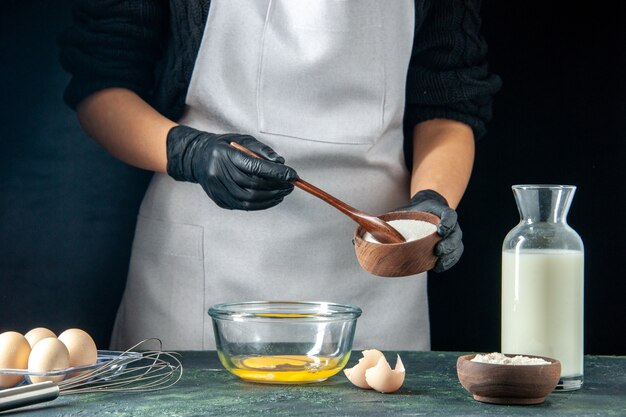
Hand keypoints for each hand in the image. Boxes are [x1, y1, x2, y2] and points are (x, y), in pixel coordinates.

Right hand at [166, 125, 297, 209]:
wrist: (197, 158)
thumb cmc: (224, 147)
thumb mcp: (242, 140)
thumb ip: (261, 150)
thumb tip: (281, 162)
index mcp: (225, 155)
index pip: (254, 167)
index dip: (276, 173)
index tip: (292, 175)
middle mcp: (219, 173)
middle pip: (253, 185)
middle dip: (276, 186)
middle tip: (291, 185)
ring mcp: (217, 189)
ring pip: (249, 199)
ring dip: (271, 198)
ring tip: (283, 192)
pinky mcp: (219, 200)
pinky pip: (244, 206)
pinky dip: (261, 204)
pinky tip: (272, 198)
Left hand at [394, 189, 462, 271]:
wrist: (426, 209)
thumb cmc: (412, 212)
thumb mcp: (401, 211)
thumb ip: (386, 220)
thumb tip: (361, 234)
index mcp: (440, 212)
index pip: (450, 215)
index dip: (448, 222)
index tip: (440, 229)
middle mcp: (450, 224)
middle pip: (455, 233)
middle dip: (448, 243)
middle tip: (438, 250)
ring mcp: (452, 235)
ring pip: (457, 246)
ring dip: (450, 256)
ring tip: (438, 263)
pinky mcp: (451, 246)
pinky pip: (454, 255)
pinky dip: (448, 262)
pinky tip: (437, 267)